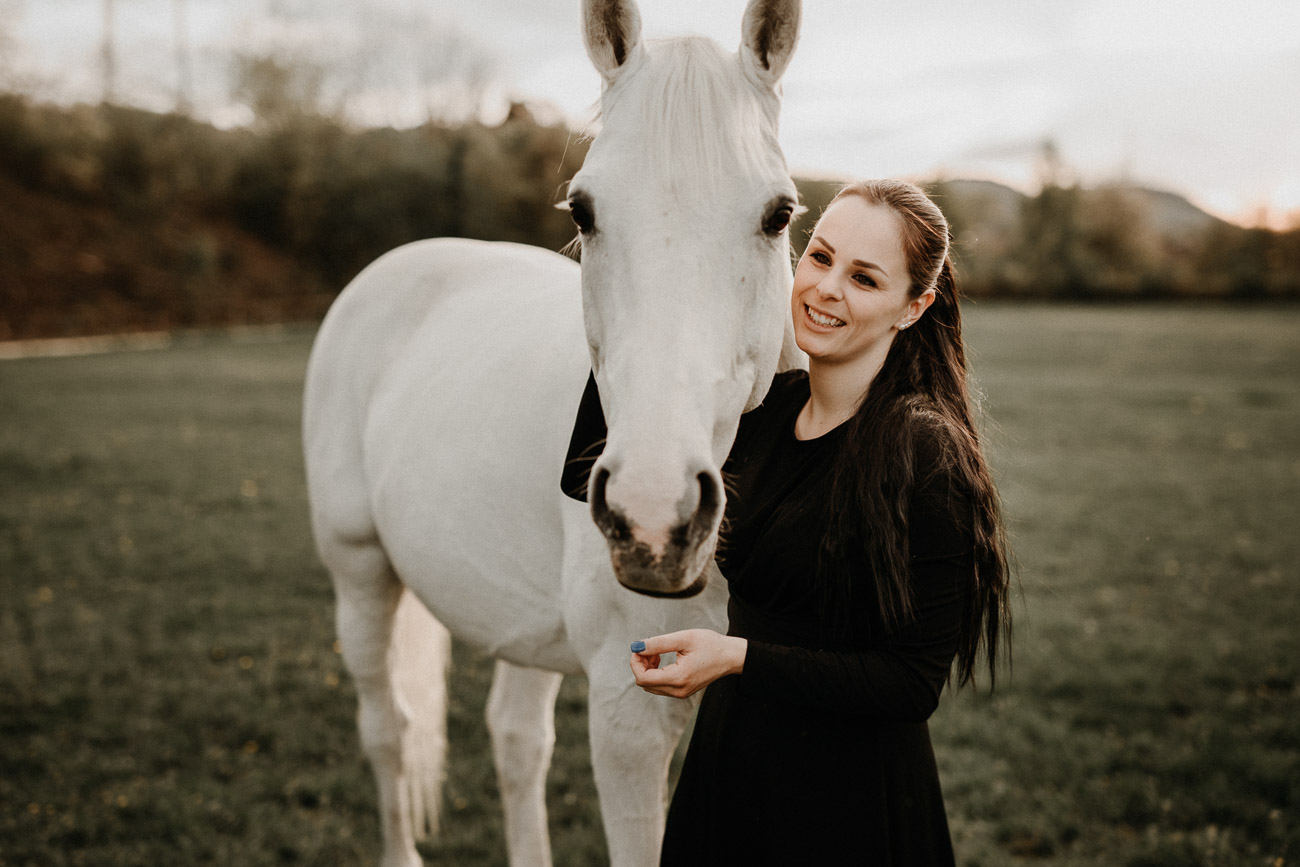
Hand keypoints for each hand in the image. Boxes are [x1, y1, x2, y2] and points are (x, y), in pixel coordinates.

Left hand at [629, 629, 747, 698]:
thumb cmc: (710, 644)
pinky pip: (659, 686)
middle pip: (644, 683)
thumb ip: (657, 643)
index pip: (642, 678)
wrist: (730, 656)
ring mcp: (680, 693)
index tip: (640, 648)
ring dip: (647, 668)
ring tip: (657, 652)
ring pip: (650, 685)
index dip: (635, 662)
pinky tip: (661, 659)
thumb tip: (635, 647)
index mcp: (678, 678)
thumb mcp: (683, 638)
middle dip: (641, 664)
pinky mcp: (682, 691)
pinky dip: (655, 673)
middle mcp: (678, 691)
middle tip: (649, 648)